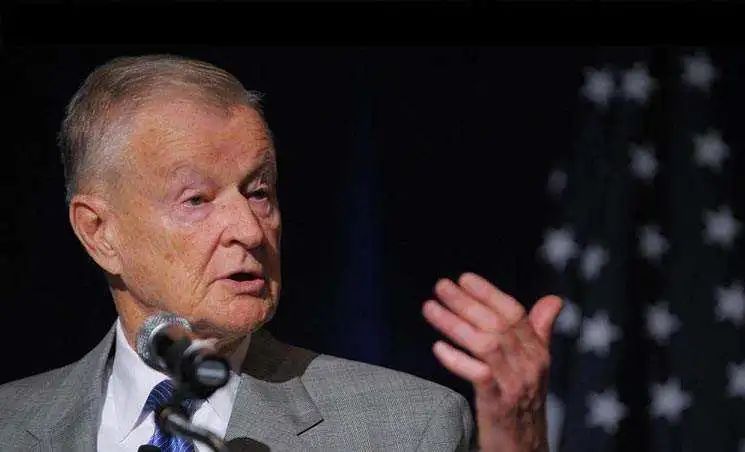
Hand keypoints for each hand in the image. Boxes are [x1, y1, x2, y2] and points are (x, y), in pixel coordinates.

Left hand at [422, 272, 561, 451]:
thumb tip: (552, 300)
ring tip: (430, 309)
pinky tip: (438, 347)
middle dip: (466, 302)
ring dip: (454, 324)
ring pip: (486, 345)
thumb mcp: (534, 365)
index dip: (489, 293)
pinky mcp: (498, 404)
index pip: (515, 313)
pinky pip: (478, 375)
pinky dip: (457, 359)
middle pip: (497, 325)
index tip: (464, 278)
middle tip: (441, 286)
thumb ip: (539, 331)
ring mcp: (515, 385)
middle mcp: (530, 365)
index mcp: (538, 352)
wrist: (525, 447)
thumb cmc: (523, 401)